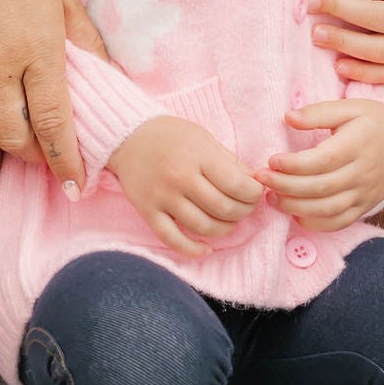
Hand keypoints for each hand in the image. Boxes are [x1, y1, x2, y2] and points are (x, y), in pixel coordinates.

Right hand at [0, 0, 105, 184]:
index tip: (76, 184)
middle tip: (51, 158)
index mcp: (37, 51)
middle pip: (14, 139)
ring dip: (8, 138)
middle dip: (35, 158)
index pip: (53, 123)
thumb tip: (105, 74)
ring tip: (26, 133)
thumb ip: (84, 38)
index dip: (65, 159)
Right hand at [108, 116, 265, 257]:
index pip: (237, 186)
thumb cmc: (171, 135)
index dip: (253, 194)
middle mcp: (180, 177)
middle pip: (223, 208)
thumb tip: (255, 182)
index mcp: (198, 156)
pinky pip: (172, 239)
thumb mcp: (204, 138)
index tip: (255, 193)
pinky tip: (205, 248)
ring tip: (228, 222)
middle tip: (244, 207)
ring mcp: (163, 197)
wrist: (128, 136)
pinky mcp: (148, 211)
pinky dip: (192, 249)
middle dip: (243, 212)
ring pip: (203, 226)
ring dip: (224, 229)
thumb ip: (230, 161)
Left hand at [268, 98, 383, 228]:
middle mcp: (363, 173)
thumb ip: (318, 112)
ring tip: (272, 199)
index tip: (271, 160)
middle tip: (261, 180)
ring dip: (296, 207)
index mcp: (358, 145)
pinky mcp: (365, 206)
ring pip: (328, 209)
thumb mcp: (350, 107)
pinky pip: (340, 222)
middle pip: (321, 188)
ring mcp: (365, 193)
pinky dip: (316, 224)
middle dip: (287, 187)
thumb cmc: (374, 120)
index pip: (322, 161)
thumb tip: (288, 117)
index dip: (294, 165)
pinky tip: (295, 215)